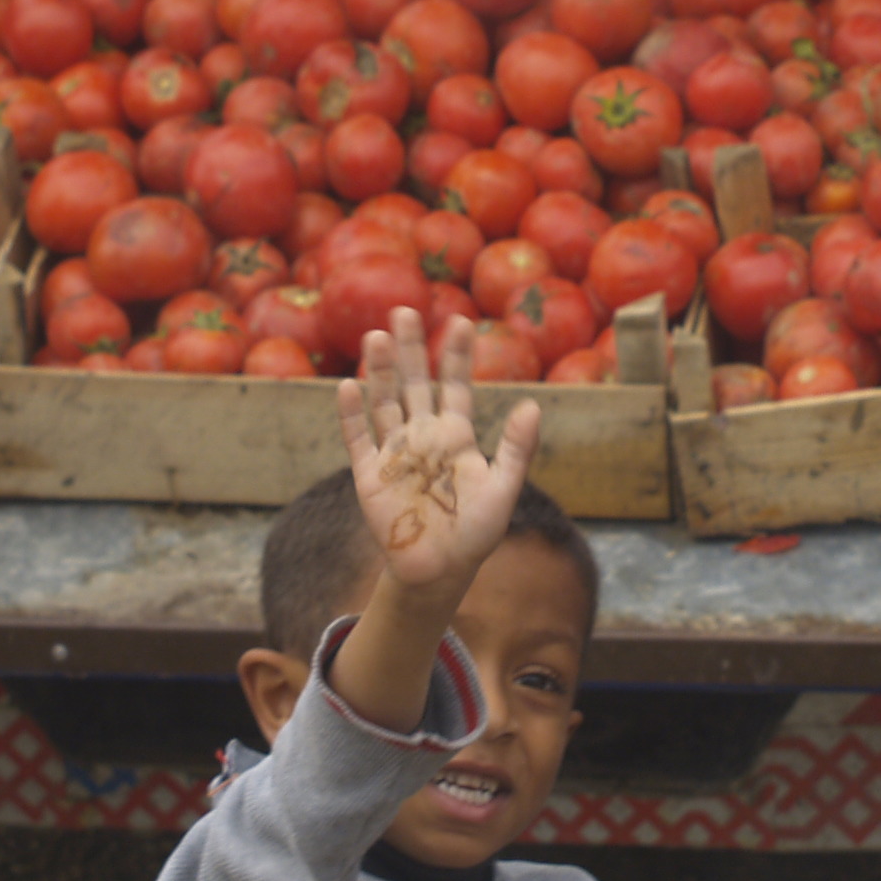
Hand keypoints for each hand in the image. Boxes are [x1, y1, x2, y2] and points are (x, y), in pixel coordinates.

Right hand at [337, 308, 541, 597]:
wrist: (440, 570)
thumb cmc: (476, 531)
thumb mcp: (504, 488)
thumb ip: (516, 448)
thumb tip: (533, 405)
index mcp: (455, 435)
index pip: (454, 385)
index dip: (456, 355)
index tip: (461, 321)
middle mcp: (422, 436)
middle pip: (413, 383)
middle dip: (410, 349)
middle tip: (406, 310)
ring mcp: (394, 453)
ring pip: (383, 403)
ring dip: (379, 371)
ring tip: (376, 336)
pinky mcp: (369, 475)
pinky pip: (358, 440)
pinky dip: (352, 415)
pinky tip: (347, 386)